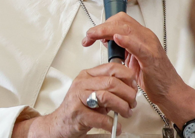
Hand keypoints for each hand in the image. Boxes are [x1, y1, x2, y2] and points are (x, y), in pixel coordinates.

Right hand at [13, 62, 136, 137]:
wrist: (60, 123)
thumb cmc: (79, 108)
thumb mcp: (93, 92)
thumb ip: (108, 87)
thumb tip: (130, 87)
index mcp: (87, 75)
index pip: (111, 67)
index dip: (127, 76)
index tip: (134, 86)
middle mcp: (82, 84)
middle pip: (111, 82)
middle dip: (128, 94)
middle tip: (132, 103)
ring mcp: (78, 98)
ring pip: (107, 97)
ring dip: (122, 107)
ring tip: (126, 113)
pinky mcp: (78, 114)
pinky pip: (100, 118)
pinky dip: (112, 124)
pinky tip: (116, 127)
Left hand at [82, 13, 194, 127]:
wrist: (170, 92)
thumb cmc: (153, 78)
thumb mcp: (133, 59)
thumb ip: (123, 48)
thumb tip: (107, 40)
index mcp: (141, 36)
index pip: (120, 20)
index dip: (104, 24)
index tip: (91, 34)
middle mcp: (146, 37)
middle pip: (121, 21)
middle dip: (101, 27)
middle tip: (88, 36)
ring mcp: (150, 46)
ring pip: (126, 29)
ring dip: (106, 31)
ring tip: (93, 36)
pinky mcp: (152, 58)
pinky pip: (139, 46)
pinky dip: (127, 41)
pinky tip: (117, 38)